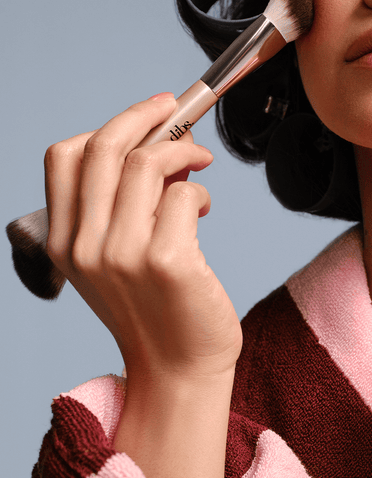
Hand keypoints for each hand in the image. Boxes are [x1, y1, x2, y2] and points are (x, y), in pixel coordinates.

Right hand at [44, 93, 242, 381]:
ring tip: (199, 164)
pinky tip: (201, 210)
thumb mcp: (117, 254)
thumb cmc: (155, 305)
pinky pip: (184, 194)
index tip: (149, 114)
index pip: (65, 157)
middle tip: (178, 110)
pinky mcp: (167, 260)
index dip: (110, 124)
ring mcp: (123, 253)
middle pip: (105, 146)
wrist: (177, 367)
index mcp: (63, 240)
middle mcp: (84, 245)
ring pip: (147, 163)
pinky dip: (199, 191)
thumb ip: (124, 202)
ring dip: (182, 151)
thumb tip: (161, 138)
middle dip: (147, 115)